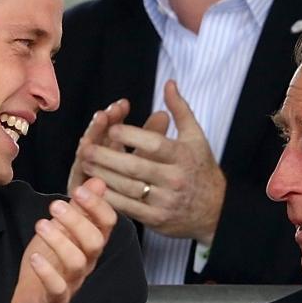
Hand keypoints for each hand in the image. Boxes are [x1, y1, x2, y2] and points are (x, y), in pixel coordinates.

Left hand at [10, 178, 116, 302]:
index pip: (107, 224)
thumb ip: (80, 209)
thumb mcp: (63, 231)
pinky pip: (57, 286)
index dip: (98, 206)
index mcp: (90, 244)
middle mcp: (86, 262)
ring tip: (41, 224)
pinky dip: (46, 271)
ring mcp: (71, 281)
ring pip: (77, 262)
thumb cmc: (50, 265)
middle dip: (78, 220)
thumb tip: (97, 182)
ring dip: (59, 241)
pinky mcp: (54, 297)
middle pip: (95, 242)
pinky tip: (34, 258)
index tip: (80, 190)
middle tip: (56, 206)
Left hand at [75, 81, 223, 244]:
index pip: (153, 144)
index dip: (130, 135)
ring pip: (128, 188)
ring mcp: (165, 201)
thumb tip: (169, 83)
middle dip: (107, 157)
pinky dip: (110, 198)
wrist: (216, 210)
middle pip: (135, 167)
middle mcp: (175, 179)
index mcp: (183, 156)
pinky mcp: (157, 219)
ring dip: (103, 176)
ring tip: (85, 165)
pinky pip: (129, 208)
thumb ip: (180, 109)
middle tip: (86, 148)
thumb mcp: (195, 137)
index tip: (111, 128)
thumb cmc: (201, 168)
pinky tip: (95, 187)